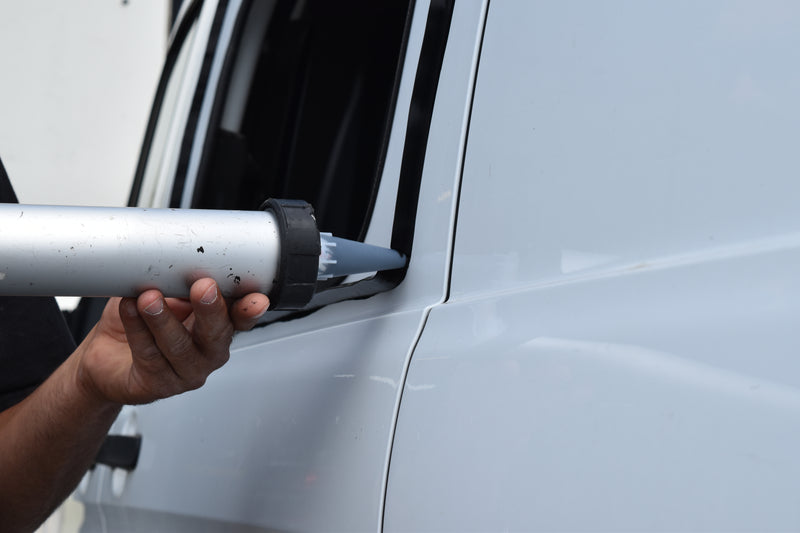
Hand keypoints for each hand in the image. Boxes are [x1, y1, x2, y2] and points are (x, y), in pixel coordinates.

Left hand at [73, 278, 268, 404]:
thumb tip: (180, 259)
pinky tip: (129, 309)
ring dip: (164, 319)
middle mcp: (207, 352)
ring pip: (179, 346)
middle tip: (203, 288)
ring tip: (150, 299)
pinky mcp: (157, 384)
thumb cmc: (141, 323)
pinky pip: (148, 355)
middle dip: (211, 309)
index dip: (250, 310)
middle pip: (217, 334)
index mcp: (217, 326)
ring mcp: (185, 371)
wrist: (107, 357)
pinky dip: (136, 328)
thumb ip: (179, 282)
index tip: (255, 299)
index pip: (240, 319)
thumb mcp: (166, 295)